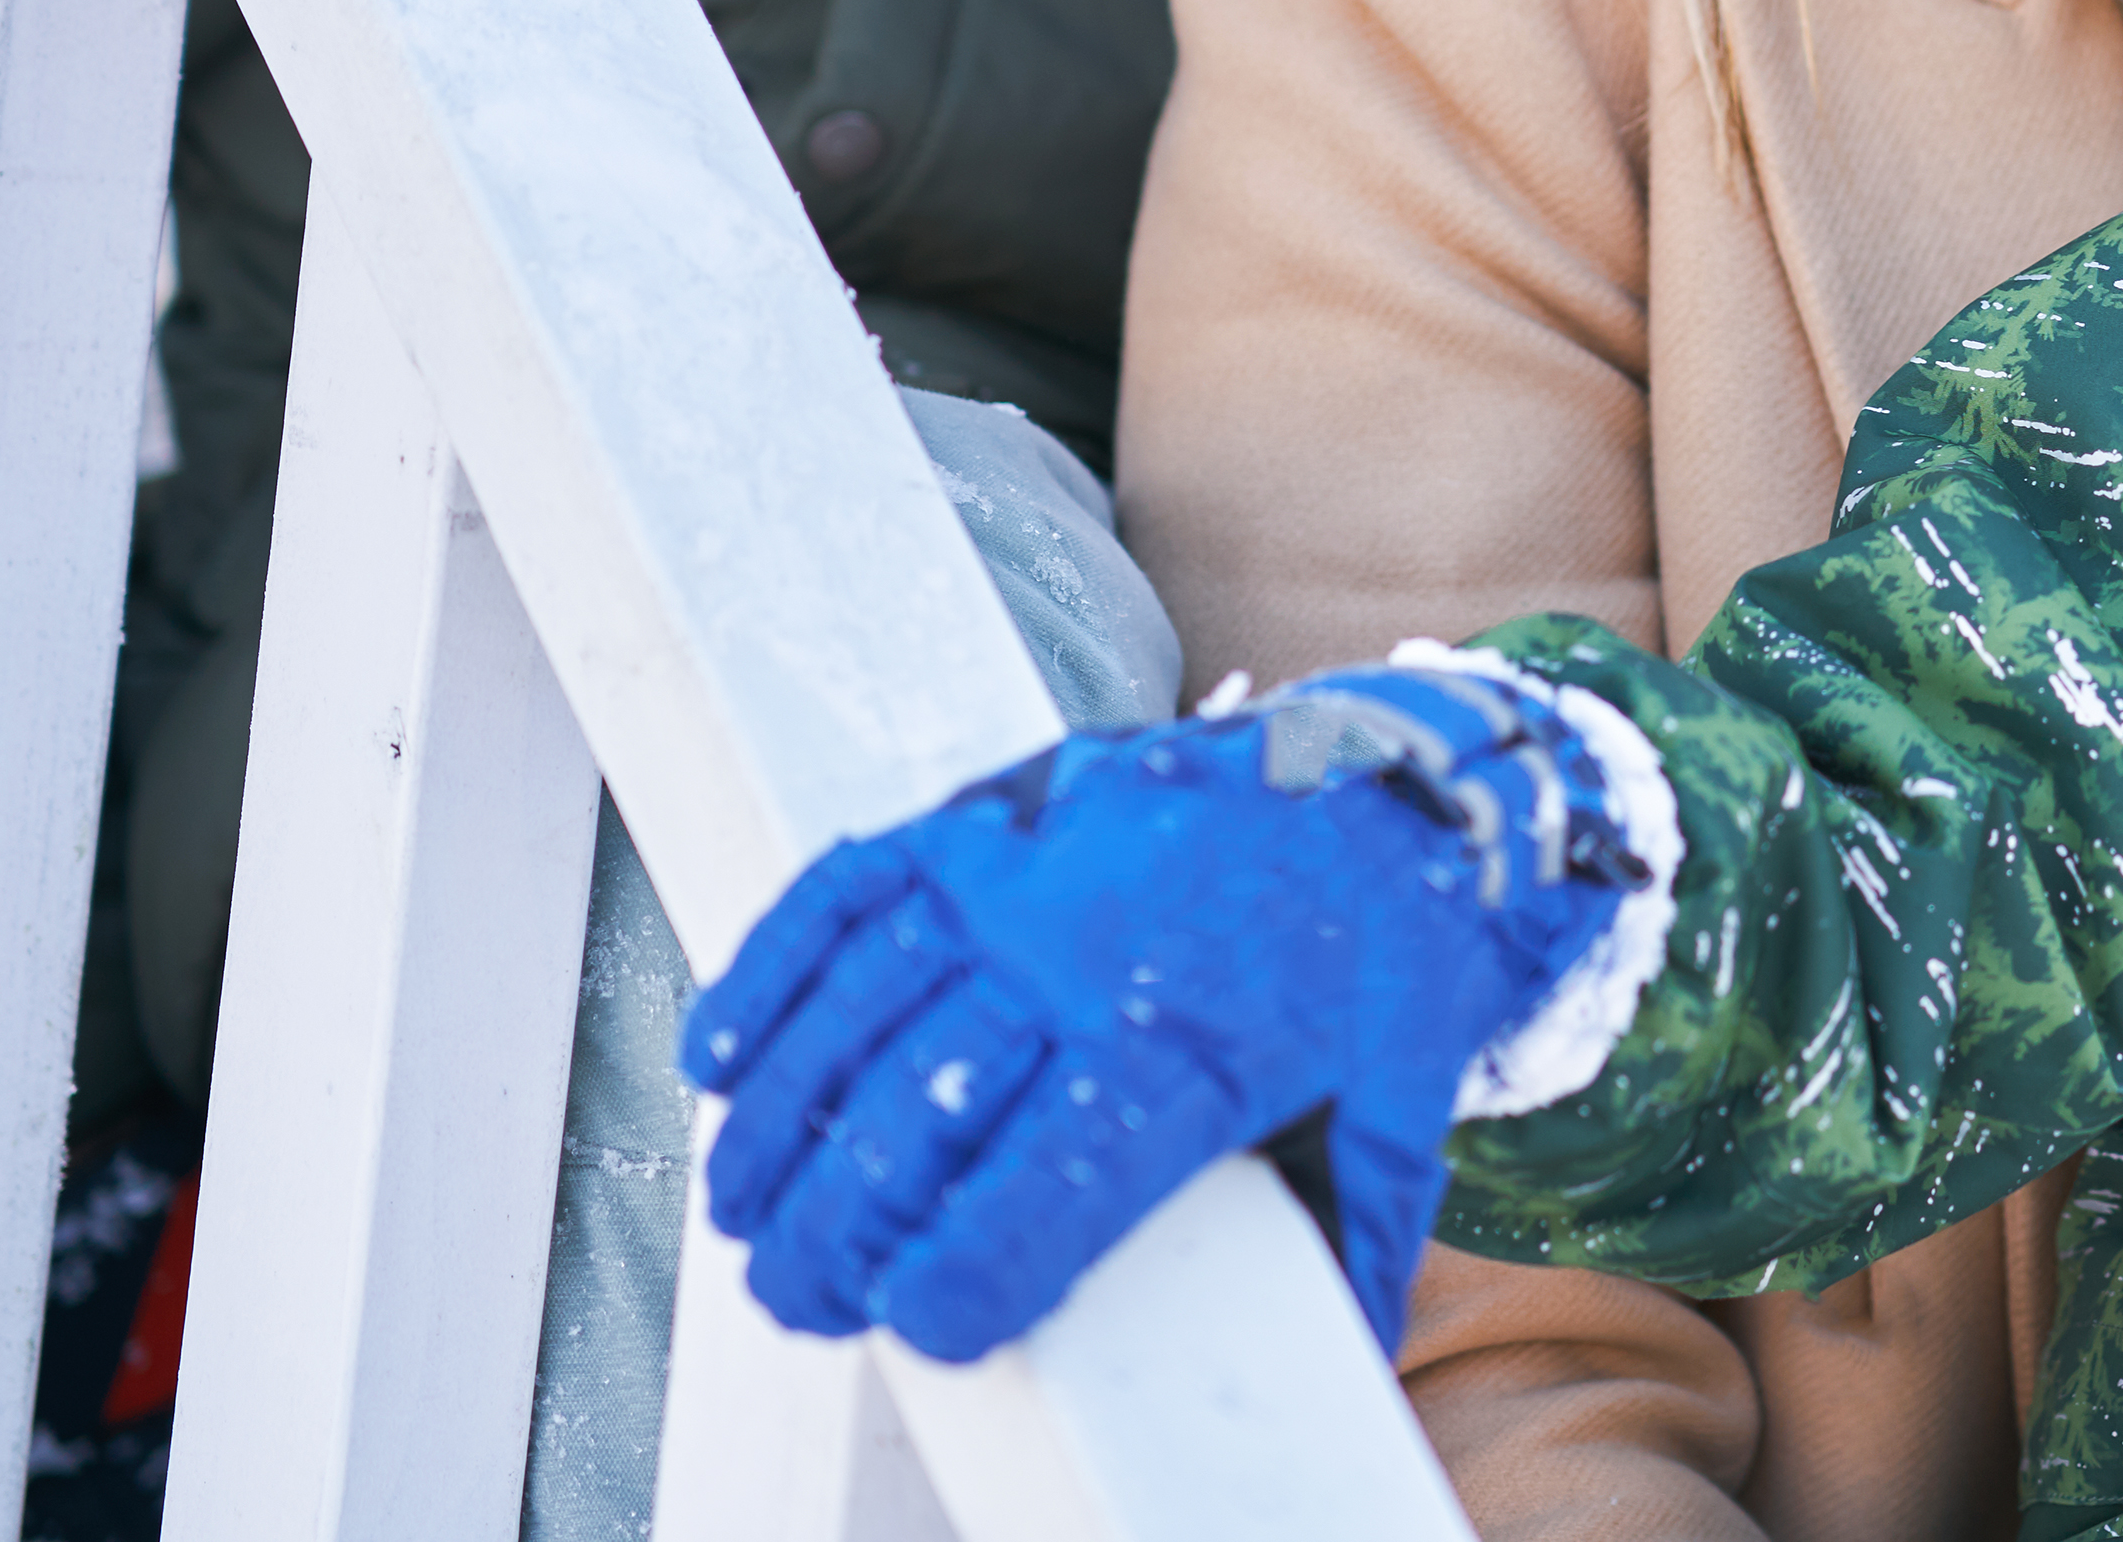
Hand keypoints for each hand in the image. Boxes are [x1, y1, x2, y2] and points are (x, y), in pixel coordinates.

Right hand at [681, 661, 1665, 1360]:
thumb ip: (1359, 1232)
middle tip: (804, 1302)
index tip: (918, 1327)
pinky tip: (720, 1060)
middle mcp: (1089, 952)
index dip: (959, 1276)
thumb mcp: (1403, 1095)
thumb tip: (1349, 1355)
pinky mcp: (988, 811)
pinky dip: (770, 975)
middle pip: (920, 1116)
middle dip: (838, 1231)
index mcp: (1193, 1043)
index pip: (1042, 1188)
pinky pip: (849, 891)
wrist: (1401, 766)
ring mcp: (1026, 870)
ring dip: (780, 1126)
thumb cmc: (1394, 946)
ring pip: (857, 1013)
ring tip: (751, 1216)